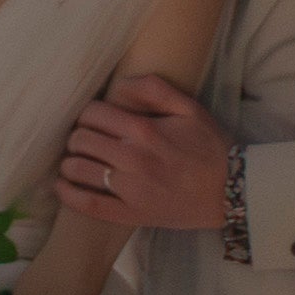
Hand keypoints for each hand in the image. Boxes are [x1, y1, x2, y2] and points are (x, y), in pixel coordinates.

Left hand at [54, 72, 228, 233]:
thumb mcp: (191, 110)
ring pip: (77, 169)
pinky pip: (86, 204)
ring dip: (70, 161)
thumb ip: (156, 90)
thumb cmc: (210, 149)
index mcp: (145, 130)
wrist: (231, 192)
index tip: (94, 120)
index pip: (93, 114)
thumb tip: (122, 81)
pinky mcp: (130, 213)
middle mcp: (133, 158)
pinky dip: (68, 194)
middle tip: (85, 140)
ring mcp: (130, 188)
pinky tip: (63, 185)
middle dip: (78, 136)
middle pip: (81, 139)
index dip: (88, 114)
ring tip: (77, 160)